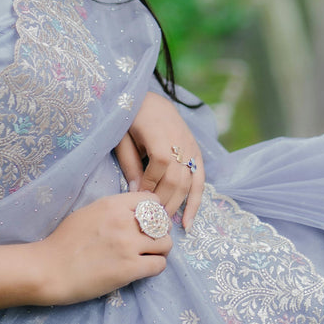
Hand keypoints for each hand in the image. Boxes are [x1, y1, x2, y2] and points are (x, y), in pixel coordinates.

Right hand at [36, 192, 171, 305]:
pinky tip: (143, 269)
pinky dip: (156, 267)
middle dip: (160, 231)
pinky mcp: (130, 269)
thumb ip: (112, 210)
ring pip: (166, 243)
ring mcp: (128, 245)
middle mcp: (124, 222)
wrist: (49, 269)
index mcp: (112, 205)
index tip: (148, 222)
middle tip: (151, 241)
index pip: (152, 200)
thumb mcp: (87, 212)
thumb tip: (131, 211)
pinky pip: (160, 264)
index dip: (154, 211)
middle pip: (162, 222)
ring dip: (161, 250)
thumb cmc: (63, 242)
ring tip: (150, 256)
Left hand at [114, 91, 204, 230]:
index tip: (136, 198)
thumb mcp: (124, 138)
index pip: (159, 166)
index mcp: (161, 135)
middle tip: (148, 218)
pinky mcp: (196, 154)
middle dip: (161, 201)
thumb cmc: (132, 118)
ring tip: (162, 222)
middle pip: (176, 179)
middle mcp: (180, 143)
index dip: (148, 185)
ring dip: (175, 205)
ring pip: (187, 184)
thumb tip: (135, 192)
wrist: (151, 100)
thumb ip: (130, 164)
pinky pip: (199, 182)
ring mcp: (191, 149)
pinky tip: (188, 223)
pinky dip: (195, 203)